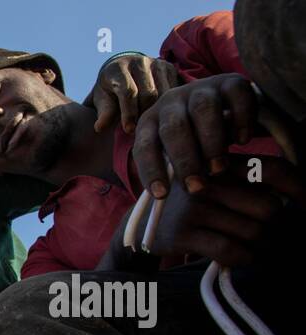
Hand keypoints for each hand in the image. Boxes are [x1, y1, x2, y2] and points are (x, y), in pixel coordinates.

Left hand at [93, 53, 179, 134]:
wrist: (123, 74)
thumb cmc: (110, 92)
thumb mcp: (102, 101)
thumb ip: (104, 113)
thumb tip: (99, 127)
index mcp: (118, 68)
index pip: (128, 91)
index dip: (129, 113)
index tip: (129, 130)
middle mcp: (139, 61)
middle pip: (148, 93)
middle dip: (143, 113)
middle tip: (139, 128)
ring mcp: (156, 62)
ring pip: (163, 93)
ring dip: (156, 110)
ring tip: (148, 123)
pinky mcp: (169, 67)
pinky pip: (173, 90)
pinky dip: (166, 104)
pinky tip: (158, 114)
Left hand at [133, 73, 259, 197]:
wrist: (223, 107)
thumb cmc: (193, 140)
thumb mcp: (174, 154)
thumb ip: (169, 170)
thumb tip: (161, 200)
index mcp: (150, 122)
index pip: (144, 147)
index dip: (151, 170)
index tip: (162, 194)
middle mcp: (171, 101)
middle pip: (174, 129)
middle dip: (184, 160)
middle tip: (196, 187)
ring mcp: (201, 88)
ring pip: (203, 111)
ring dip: (211, 143)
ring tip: (217, 168)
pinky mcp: (231, 81)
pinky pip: (236, 96)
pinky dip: (241, 119)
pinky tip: (242, 141)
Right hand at [143, 155, 303, 266]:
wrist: (141, 224)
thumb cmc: (192, 204)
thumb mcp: (216, 181)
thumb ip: (248, 182)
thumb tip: (297, 200)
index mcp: (221, 162)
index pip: (274, 169)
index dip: (299, 188)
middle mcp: (208, 180)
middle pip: (268, 208)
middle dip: (277, 228)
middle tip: (272, 236)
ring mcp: (193, 207)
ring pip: (253, 232)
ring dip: (262, 247)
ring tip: (256, 249)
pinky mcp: (182, 234)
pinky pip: (230, 251)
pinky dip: (244, 258)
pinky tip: (243, 258)